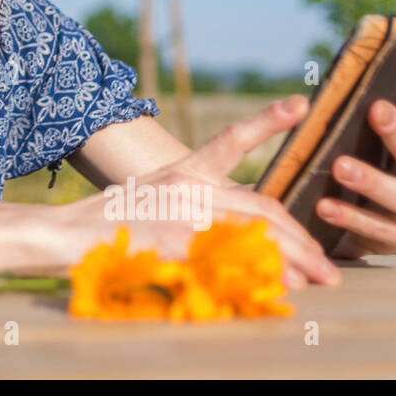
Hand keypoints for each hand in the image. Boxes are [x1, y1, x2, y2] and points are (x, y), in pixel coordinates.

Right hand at [60, 95, 341, 286]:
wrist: (66, 234)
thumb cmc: (111, 220)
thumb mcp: (155, 197)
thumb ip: (199, 205)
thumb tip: (248, 228)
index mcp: (183, 170)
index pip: (231, 140)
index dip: (266, 119)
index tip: (300, 104)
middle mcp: (186, 187)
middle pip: (261, 209)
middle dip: (301, 240)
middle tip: (328, 266)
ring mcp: (179, 215)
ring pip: (253, 238)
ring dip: (290, 264)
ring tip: (315, 282)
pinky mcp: (172, 245)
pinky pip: (226, 264)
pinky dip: (255, 279)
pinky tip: (275, 291)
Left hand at [319, 56, 395, 257]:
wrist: (381, 224)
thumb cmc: (380, 166)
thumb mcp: (385, 144)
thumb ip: (380, 120)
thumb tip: (354, 79)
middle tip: (376, 109)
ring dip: (371, 180)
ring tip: (339, 166)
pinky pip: (379, 229)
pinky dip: (350, 217)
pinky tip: (324, 205)